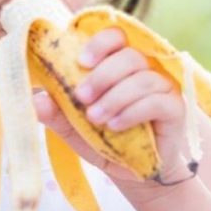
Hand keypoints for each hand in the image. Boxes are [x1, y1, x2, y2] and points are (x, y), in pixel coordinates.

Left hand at [32, 28, 195, 192]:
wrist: (138, 174)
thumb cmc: (108, 142)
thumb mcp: (75, 130)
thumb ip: (57, 114)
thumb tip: (35, 99)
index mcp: (120, 64)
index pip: (116, 36)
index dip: (100, 42)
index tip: (81, 61)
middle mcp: (145, 68)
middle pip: (129, 55)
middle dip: (102, 75)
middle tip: (82, 98)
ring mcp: (163, 86)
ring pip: (141, 78)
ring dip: (114, 97)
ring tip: (96, 119)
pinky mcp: (175, 107)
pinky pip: (156, 100)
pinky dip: (132, 111)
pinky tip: (116, 125)